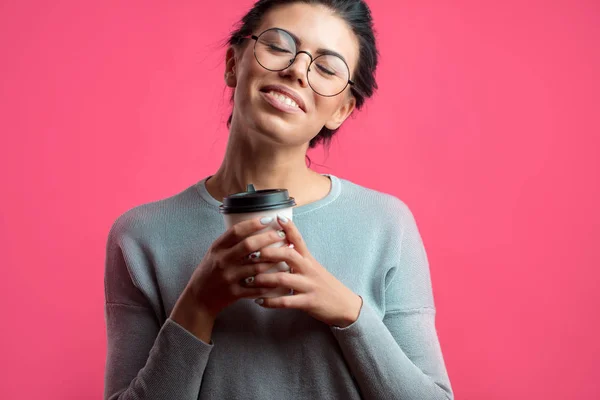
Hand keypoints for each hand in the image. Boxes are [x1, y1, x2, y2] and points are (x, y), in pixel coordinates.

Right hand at [170, 216, 286, 340]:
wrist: (199, 298)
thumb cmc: (209, 272)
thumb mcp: (214, 253)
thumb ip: (230, 242)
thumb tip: (253, 226)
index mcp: (217, 248)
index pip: (237, 231)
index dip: (254, 223)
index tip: (268, 219)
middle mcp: (223, 261)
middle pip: (249, 245)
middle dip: (268, 238)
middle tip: (281, 235)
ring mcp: (229, 277)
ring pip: (257, 267)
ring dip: (274, 259)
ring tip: (287, 253)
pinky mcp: (235, 293)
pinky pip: (257, 287)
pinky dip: (270, 282)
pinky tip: (281, 275)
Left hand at [249, 214, 362, 327]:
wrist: (344, 306)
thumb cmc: (324, 285)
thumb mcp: (313, 267)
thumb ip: (298, 257)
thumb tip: (281, 244)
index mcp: (309, 260)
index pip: (299, 240)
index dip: (289, 228)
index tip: (277, 217)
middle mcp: (309, 269)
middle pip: (289, 255)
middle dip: (269, 253)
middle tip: (251, 253)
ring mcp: (309, 286)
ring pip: (284, 279)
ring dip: (264, 279)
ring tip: (249, 279)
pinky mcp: (308, 302)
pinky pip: (286, 302)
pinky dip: (270, 302)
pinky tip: (258, 301)